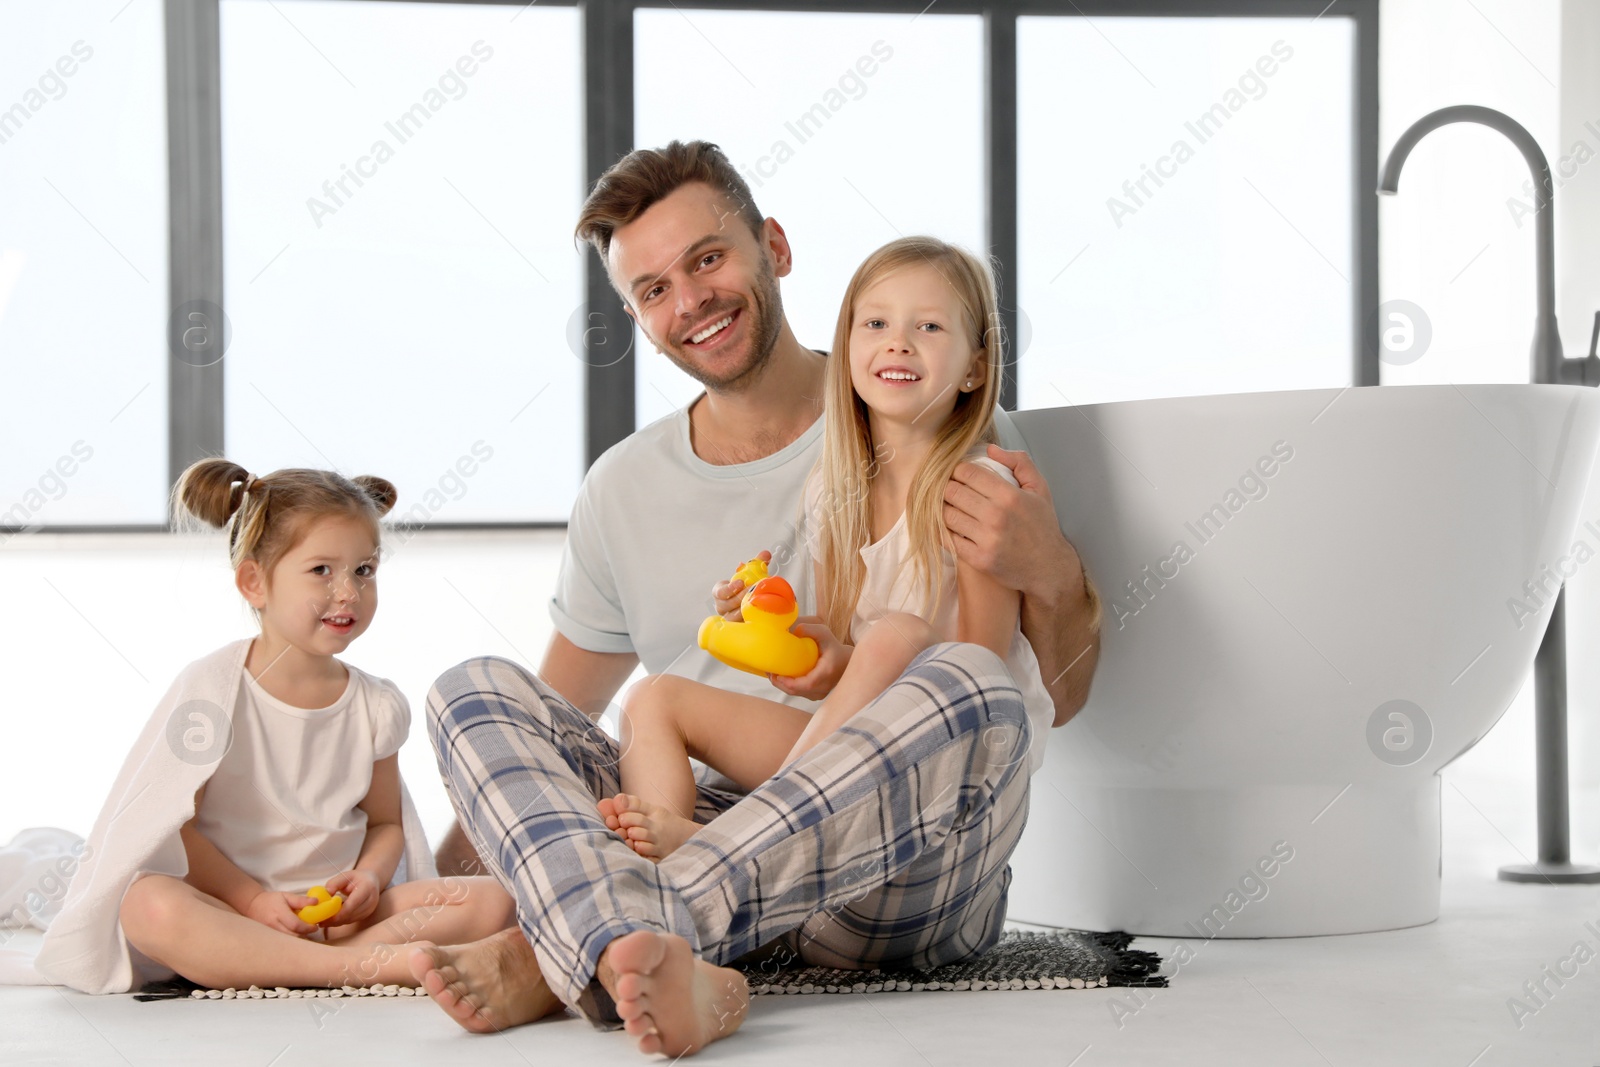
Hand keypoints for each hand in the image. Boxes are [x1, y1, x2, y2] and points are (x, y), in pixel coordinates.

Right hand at [244, 890, 318, 936]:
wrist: (252, 906)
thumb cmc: (272, 900)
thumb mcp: (286, 896)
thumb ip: (301, 900)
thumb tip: (316, 902)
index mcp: (279, 913)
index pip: (295, 925)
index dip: (307, 927)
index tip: (315, 926)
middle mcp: (273, 926)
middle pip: (293, 936)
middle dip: (305, 934)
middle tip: (311, 929)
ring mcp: (270, 934)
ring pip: (288, 942)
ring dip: (299, 939)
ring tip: (303, 931)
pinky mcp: (268, 939)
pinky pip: (283, 943)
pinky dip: (291, 941)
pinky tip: (294, 934)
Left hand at [321, 869, 380, 926]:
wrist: (371, 881)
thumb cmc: (356, 878)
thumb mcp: (345, 875)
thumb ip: (334, 883)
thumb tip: (325, 894)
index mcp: (367, 887)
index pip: (353, 903)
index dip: (339, 912)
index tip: (325, 917)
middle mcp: (371, 900)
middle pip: (351, 914)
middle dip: (334, 920)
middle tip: (320, 921)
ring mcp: (369, 909)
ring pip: (350, 919)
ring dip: (336, 922)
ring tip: (323, 920)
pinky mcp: (366, 915)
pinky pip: (351, 920)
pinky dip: (340, 921)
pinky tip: (331, 919)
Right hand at [711, 549, 771, 620]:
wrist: (752, 603)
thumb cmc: (747, 586)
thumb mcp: (751, 574)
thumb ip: (757, 563)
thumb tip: (766, 554)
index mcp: (720, 593)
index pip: (719, 592)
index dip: (729, 588)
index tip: (740, 582)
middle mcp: (722, 607)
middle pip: (726, 605)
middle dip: (739, 598)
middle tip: (752, 591)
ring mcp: (728, 619)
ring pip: (733, 617)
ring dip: (744, 610)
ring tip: (756, 602)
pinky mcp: (737, 628)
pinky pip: (740, 626)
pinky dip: (749, 620)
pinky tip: (759, 616)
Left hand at [766, 618, 850, 701]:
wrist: (846, 661)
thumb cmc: (834, 647)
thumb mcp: (824, 633)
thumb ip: (809, 629)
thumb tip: (792, 631)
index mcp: (826, 672)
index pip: (807, 684)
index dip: (790, 682)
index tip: (777, 675)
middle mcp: (824, 687)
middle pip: (797, 691)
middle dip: (780, 683)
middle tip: (769, 671)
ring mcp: (820, 693)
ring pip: (797, 694)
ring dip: (782, 685)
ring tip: (772, 673)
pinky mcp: (816, 695)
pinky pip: (799, 693)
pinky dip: (788, 687)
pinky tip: (780, 678)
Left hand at [944, 445, 1076, 594]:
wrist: (1049, 568)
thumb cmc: (1042, 526)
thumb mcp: (1039, 488)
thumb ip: (1019, 462)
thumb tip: (990, 448)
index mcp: (1009, 496)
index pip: (967, 473)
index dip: (957, 470)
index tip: (957, 474)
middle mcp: (996, 516)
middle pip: (951, 491)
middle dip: (946, 487)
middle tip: (948, 489)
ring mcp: (986, 539)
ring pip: (946, 515)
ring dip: (941, 508)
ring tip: (946, 506)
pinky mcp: (978, 559)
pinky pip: (947, 540)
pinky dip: (941, 531)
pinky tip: (945, 525)